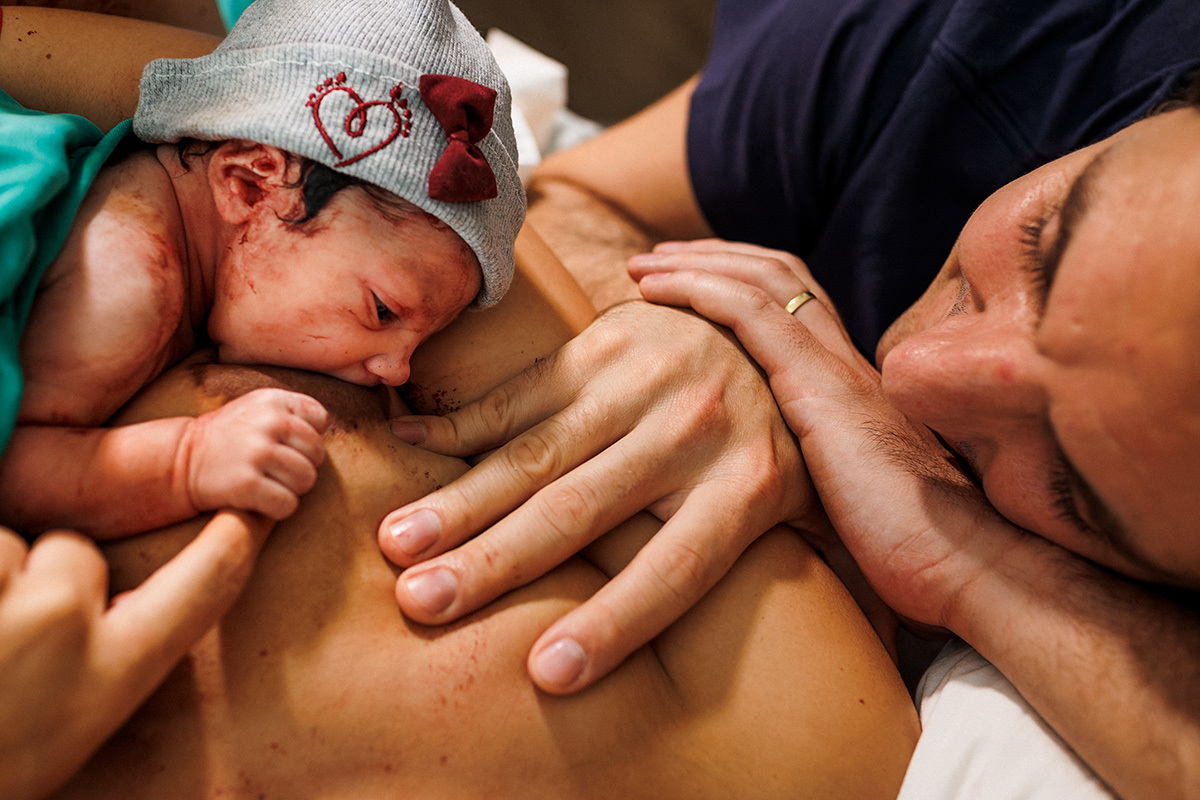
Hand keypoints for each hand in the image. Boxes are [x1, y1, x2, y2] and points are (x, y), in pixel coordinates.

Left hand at [0, 512, 271, 799]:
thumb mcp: (66, 729)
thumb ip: (101, 659)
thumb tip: (104, 595)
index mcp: (109, 677)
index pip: (202, 592)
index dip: (233, 546)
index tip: (249, 516)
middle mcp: (64, 628)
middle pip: (73, 553)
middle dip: (38, 577)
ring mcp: (3, 601)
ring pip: (6, 542)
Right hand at [181, 388, 327, 519]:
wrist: (180, 459)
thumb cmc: (228, 437)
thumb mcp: (257, 408)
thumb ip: (291, 413)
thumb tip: (326, 431)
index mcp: (273, 400)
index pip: (319, 419)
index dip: (308, 438)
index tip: (287, 446)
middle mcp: (268, 422)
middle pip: (317, 453)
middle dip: (303, 466)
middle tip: (279, 471)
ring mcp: (257, 453)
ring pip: (307, 480)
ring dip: (292, 489)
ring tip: (270, 485)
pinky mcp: (247, 484)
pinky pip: (288, 504)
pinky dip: (279, 509)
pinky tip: (262, 502)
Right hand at [377, 300, 819, 692]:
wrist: (768, 330)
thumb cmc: (770, 440)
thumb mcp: (789, 498)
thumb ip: (753, 562)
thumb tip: (719, 665)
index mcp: (747, 487)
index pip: (675, 572)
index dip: (611, 626)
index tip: (547, 676)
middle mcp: (695, 430)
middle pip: (581, 510)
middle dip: (495, 562)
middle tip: (422, 604)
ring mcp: (646, 379)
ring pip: (538, 451)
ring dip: (462, 499)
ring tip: (398, 541)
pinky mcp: (606, 341)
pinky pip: (522, 390)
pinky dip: (460, 421)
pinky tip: (406, 440)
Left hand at [634, 239, 1018, 626]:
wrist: (968, 569)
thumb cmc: (907, 557)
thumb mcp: (843, 505)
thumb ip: (805, 485)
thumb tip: (750, 509)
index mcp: (851, 385)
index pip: (796, 304)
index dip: (738, 282)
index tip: (681, 284)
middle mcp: (848, 363)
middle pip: (778, 276)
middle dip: (712, 258)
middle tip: (654, 261)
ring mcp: (839, 370)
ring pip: (764, 282)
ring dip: (696, 264)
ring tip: (644, 267)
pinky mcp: (825, 390)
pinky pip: (755, 314)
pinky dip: (704, 290)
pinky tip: (660, 290)